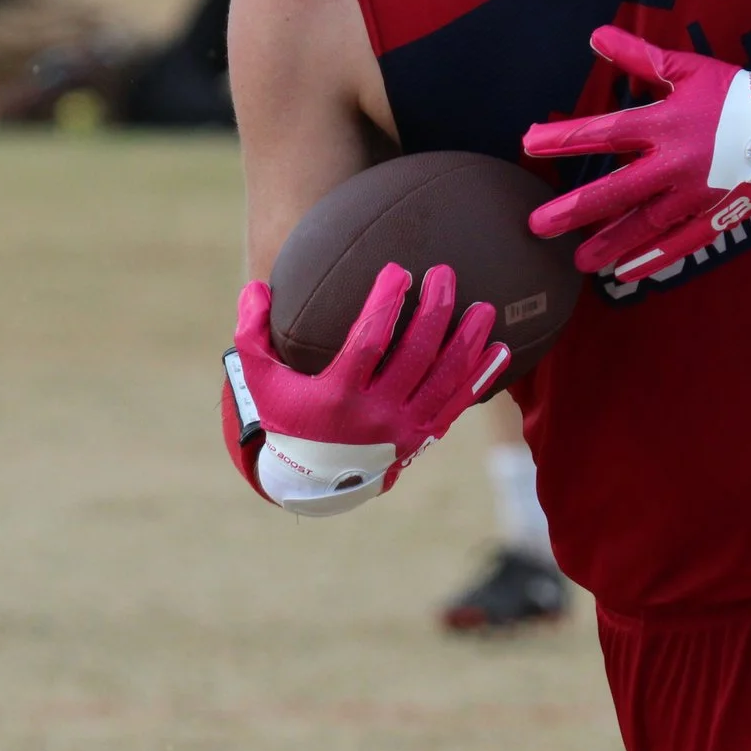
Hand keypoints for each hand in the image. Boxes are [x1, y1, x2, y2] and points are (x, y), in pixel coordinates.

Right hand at [225, 263, 507, 517]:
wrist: (312, 480)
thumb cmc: (286, 417)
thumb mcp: (259, 378)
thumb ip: (252, 332)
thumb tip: (255, 287)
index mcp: (338, 396)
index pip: (369, 341)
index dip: (386, 304)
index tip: (399, 270)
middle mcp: (375, 414)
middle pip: (416, 357)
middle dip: (435, 311)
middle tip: (445, 274)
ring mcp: (402, 428)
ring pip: (444, 380)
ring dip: (466, 341)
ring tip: (483, 307)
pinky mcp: (420, 437)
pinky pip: (456, 403)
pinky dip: (480, 377)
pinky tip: (499, 349)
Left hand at [523, 27, 750, 283]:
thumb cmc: (737, 92)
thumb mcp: (685, 69)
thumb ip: (638, 56)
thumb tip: (595, 35)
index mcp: (664, 125)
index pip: (604, 133)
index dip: (565, 138)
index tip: (529, 144)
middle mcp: (675, 163)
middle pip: (616, 191)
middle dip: (574, 209)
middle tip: (538, 226)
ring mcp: (695, 194)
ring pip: (644, 224)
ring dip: (609, 243)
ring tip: (579, 262)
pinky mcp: (717, 214)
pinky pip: (682, 242)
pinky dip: (654, 258)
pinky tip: (628, 273)